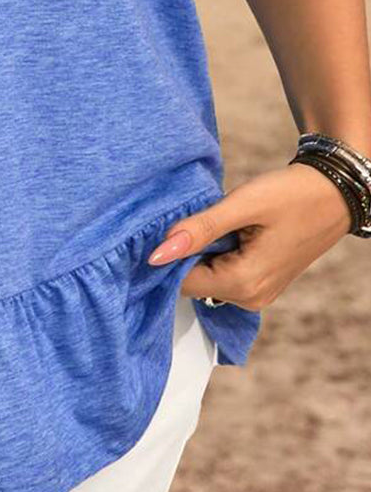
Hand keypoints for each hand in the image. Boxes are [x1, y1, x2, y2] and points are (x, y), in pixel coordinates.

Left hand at [146, 162, 354, 308]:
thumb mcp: (242, 205)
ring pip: (207, 278)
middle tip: (201, 218)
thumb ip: (199, 230)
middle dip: (188, 252)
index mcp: (243, 283)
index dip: (170, 254)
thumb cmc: (292, 195)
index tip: (174, 226)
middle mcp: (249, 298)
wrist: (333, 193)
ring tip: (221, 223)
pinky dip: (217, 255)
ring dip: (203, 252)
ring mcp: (257, 295)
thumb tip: (157, 254)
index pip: (180, 282)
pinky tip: (229, 232)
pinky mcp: (260, 285)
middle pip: (192, 282)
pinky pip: (223, 275)